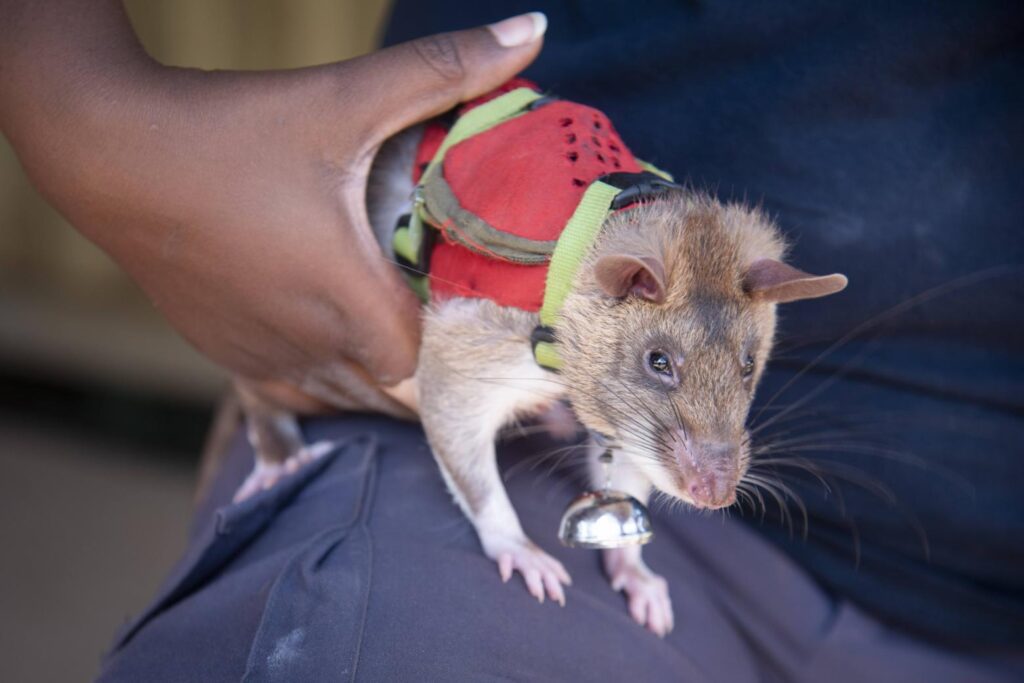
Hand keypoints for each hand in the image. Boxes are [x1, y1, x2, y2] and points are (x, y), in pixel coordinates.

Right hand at [0, 2, 544, 387]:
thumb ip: (442, 71)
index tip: (477, 317)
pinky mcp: (222, 352)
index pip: (426, 361)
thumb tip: (530, 29)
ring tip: (401, 341)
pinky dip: (323, 382)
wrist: (107, 150)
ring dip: (376, 379)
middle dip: (426, 367)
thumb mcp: (344, 98)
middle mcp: (307, 339)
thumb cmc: (229, 129)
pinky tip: (331, 349)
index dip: (458, 347)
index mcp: (345, 293)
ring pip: (343, 398)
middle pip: (391, 389)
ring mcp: (260, 352)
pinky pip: (290, 394)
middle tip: (448, 327)